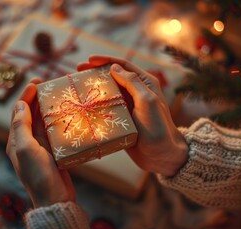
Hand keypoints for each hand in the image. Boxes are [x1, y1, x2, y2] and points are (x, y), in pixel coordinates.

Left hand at [6, 80, 74, 207]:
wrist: (54, 198)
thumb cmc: (38, 175)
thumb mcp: (26, 149)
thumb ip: (22, 127)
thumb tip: (20, 105)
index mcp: (16, 141)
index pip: (18, 112)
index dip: (25, 96)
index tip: (35, 82)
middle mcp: (26, 142)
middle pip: (30, 114)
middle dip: (36, 98)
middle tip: (46, 84)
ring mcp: (40, 147)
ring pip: (42, 121)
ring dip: (47, 107)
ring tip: (55, 94)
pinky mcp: (53, 151)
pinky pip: (53, 131)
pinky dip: (56, 120)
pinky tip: (64, 113)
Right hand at [78, 55, 187, 175]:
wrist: (162, 156)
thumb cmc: (158, 128)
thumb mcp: (147, 101)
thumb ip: (132, 83)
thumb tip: (114, 67)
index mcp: (145, 83)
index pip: (123, 65)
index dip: (105, 60)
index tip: (88, 60)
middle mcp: (136, 92)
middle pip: (113, 76)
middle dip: (96, 72)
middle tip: (78, 71)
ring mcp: (129, 106)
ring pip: (109, 92)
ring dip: (95, 88)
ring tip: (79, 86)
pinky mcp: (123, 119)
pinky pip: (107, 107)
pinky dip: (96, 104)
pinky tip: (86, 106)